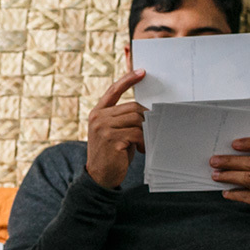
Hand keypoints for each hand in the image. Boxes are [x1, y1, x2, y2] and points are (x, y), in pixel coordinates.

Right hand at [85, 69, 147, 188]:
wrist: (99, 177)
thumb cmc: (111, 155)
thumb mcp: (114, 133)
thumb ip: (123, 120)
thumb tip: (146, 113)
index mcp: (97, 113)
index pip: (113, 91)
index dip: (128, 80)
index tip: (142, 72)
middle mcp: (98, 117)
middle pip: (132, 108)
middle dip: (145, 119)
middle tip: (151, 131)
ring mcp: (103, 127)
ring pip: (136, 120)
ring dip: (146, 132)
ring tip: (144, 143)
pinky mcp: (111, 138)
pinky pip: (136, 133)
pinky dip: (143, 141)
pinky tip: (141, 149)